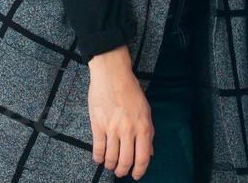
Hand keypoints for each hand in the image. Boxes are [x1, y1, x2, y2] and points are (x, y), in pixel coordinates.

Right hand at [87, 46, 153, 178]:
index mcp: (143, 127)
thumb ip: (148, 133)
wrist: (112, 74)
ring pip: (111, 157)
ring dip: (110, 166)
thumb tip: (149, 152)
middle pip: (125, 161)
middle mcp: (128, 130)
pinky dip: (98, 158)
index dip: (139, 171)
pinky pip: (98, 148)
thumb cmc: (131, 91)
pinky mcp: (98, 125)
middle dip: (123, 171)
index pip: (142, 158)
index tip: (136, 176)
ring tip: (110, 166)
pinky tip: (99, 159)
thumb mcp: (146, 111)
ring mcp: (112, 129)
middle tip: (121, 172)